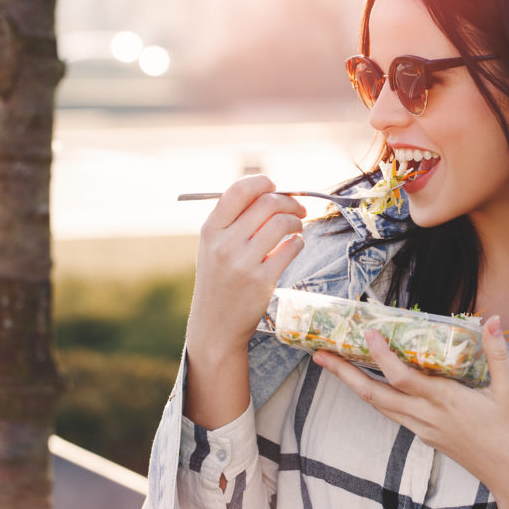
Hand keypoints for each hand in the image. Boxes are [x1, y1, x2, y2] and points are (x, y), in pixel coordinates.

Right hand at [186, 174, 306, 357]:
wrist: (215, 326)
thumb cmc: (219, 281)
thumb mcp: (213, 247)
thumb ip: (234, 220)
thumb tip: (270, 191)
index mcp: (210, 230)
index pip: (238, 191)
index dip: (262, 182)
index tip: (275, 186)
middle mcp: (224, 244)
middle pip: (267, 203)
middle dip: (289, 201)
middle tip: (298, 208)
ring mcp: (243, 263)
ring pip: (282, 223)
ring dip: (297, 221)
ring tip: (297, 227)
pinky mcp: (261, 280)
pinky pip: (291, 248)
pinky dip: (298, 242)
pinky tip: (295, 245)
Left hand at [313, 316, 508, 508]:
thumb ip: (497, 353)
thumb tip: (492, 319)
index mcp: (446, 400)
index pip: (403, 377)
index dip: (382, 356)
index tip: (368, 333)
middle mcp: (427, 416)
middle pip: (376, 395)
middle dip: (345, 374)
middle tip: (321, 355)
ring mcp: (423, 428)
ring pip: (380, 406)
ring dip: (355, 385)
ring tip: (335, 365)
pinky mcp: (425, 436)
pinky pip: (393, 414)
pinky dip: (376, 397)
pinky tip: (370, 384)